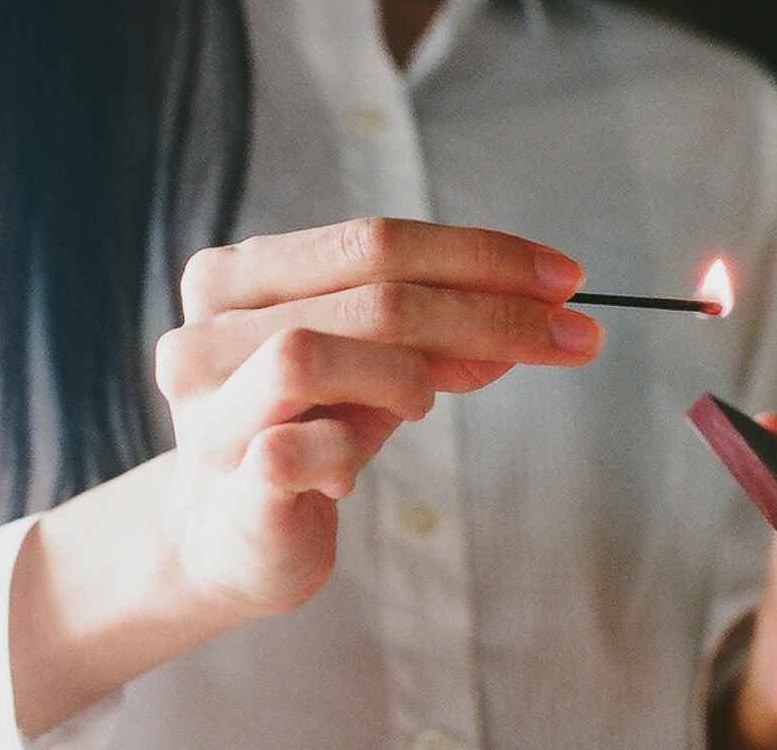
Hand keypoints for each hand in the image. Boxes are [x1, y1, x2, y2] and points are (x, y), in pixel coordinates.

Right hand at [155, 217, 601, 622]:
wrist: (229, 537)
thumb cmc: (310, 429)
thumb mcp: (382, 366)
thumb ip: (445, 334)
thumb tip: (545, 309)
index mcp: (241, 276)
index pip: (374, 239)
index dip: (479, 253)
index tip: (564, 278)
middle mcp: (206, 330)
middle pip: (368, 290)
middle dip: (487, 309)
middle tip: (570, 334)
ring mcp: (206, 409)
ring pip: (310, 353)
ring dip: (404, 374)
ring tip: (421, 403)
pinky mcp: (224, 484)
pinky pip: (295, 449)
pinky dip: (350, 449)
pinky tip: (352, 468)